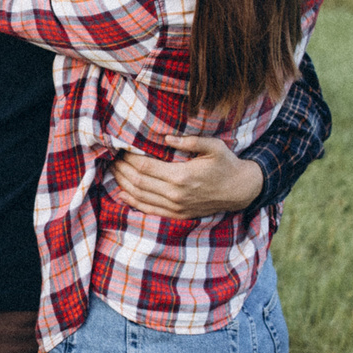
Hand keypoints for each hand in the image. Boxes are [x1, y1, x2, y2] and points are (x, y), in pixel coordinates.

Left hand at [110, 134, 262, 219]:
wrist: (240, 190)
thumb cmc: (226, 164)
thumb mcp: (214, 146)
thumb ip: (190, 140)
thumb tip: (165, 137)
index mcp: (182, 176)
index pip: (145, 167)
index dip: (129, 158)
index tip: (120, 148)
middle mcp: (176, 194)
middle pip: (138, 182)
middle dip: (122, 170)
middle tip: (112, 158)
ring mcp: (176, 207)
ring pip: (140, 197)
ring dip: (123, 184)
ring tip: (113, 171)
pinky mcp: (178, 215)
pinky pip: (149, 210)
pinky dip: (133, 202)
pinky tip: (122, 193)